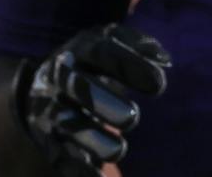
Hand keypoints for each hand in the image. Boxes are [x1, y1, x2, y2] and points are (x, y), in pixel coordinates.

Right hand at [18, 24, 170, 175]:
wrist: (46, 92)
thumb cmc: (93, 69)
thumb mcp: (110, 50)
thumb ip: (138, 48)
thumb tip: (164, 59)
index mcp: (77, 51)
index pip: (99, 51)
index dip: (127, 64)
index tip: (159, 85)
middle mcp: (58, 78)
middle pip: (75, 86)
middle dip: (101, 100)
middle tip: (132, 118)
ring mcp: (50, 110)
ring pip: (65, 123)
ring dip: (91, 138)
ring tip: (118, 149)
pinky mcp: (48, 141)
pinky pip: (60, 157)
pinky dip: (78, 170)